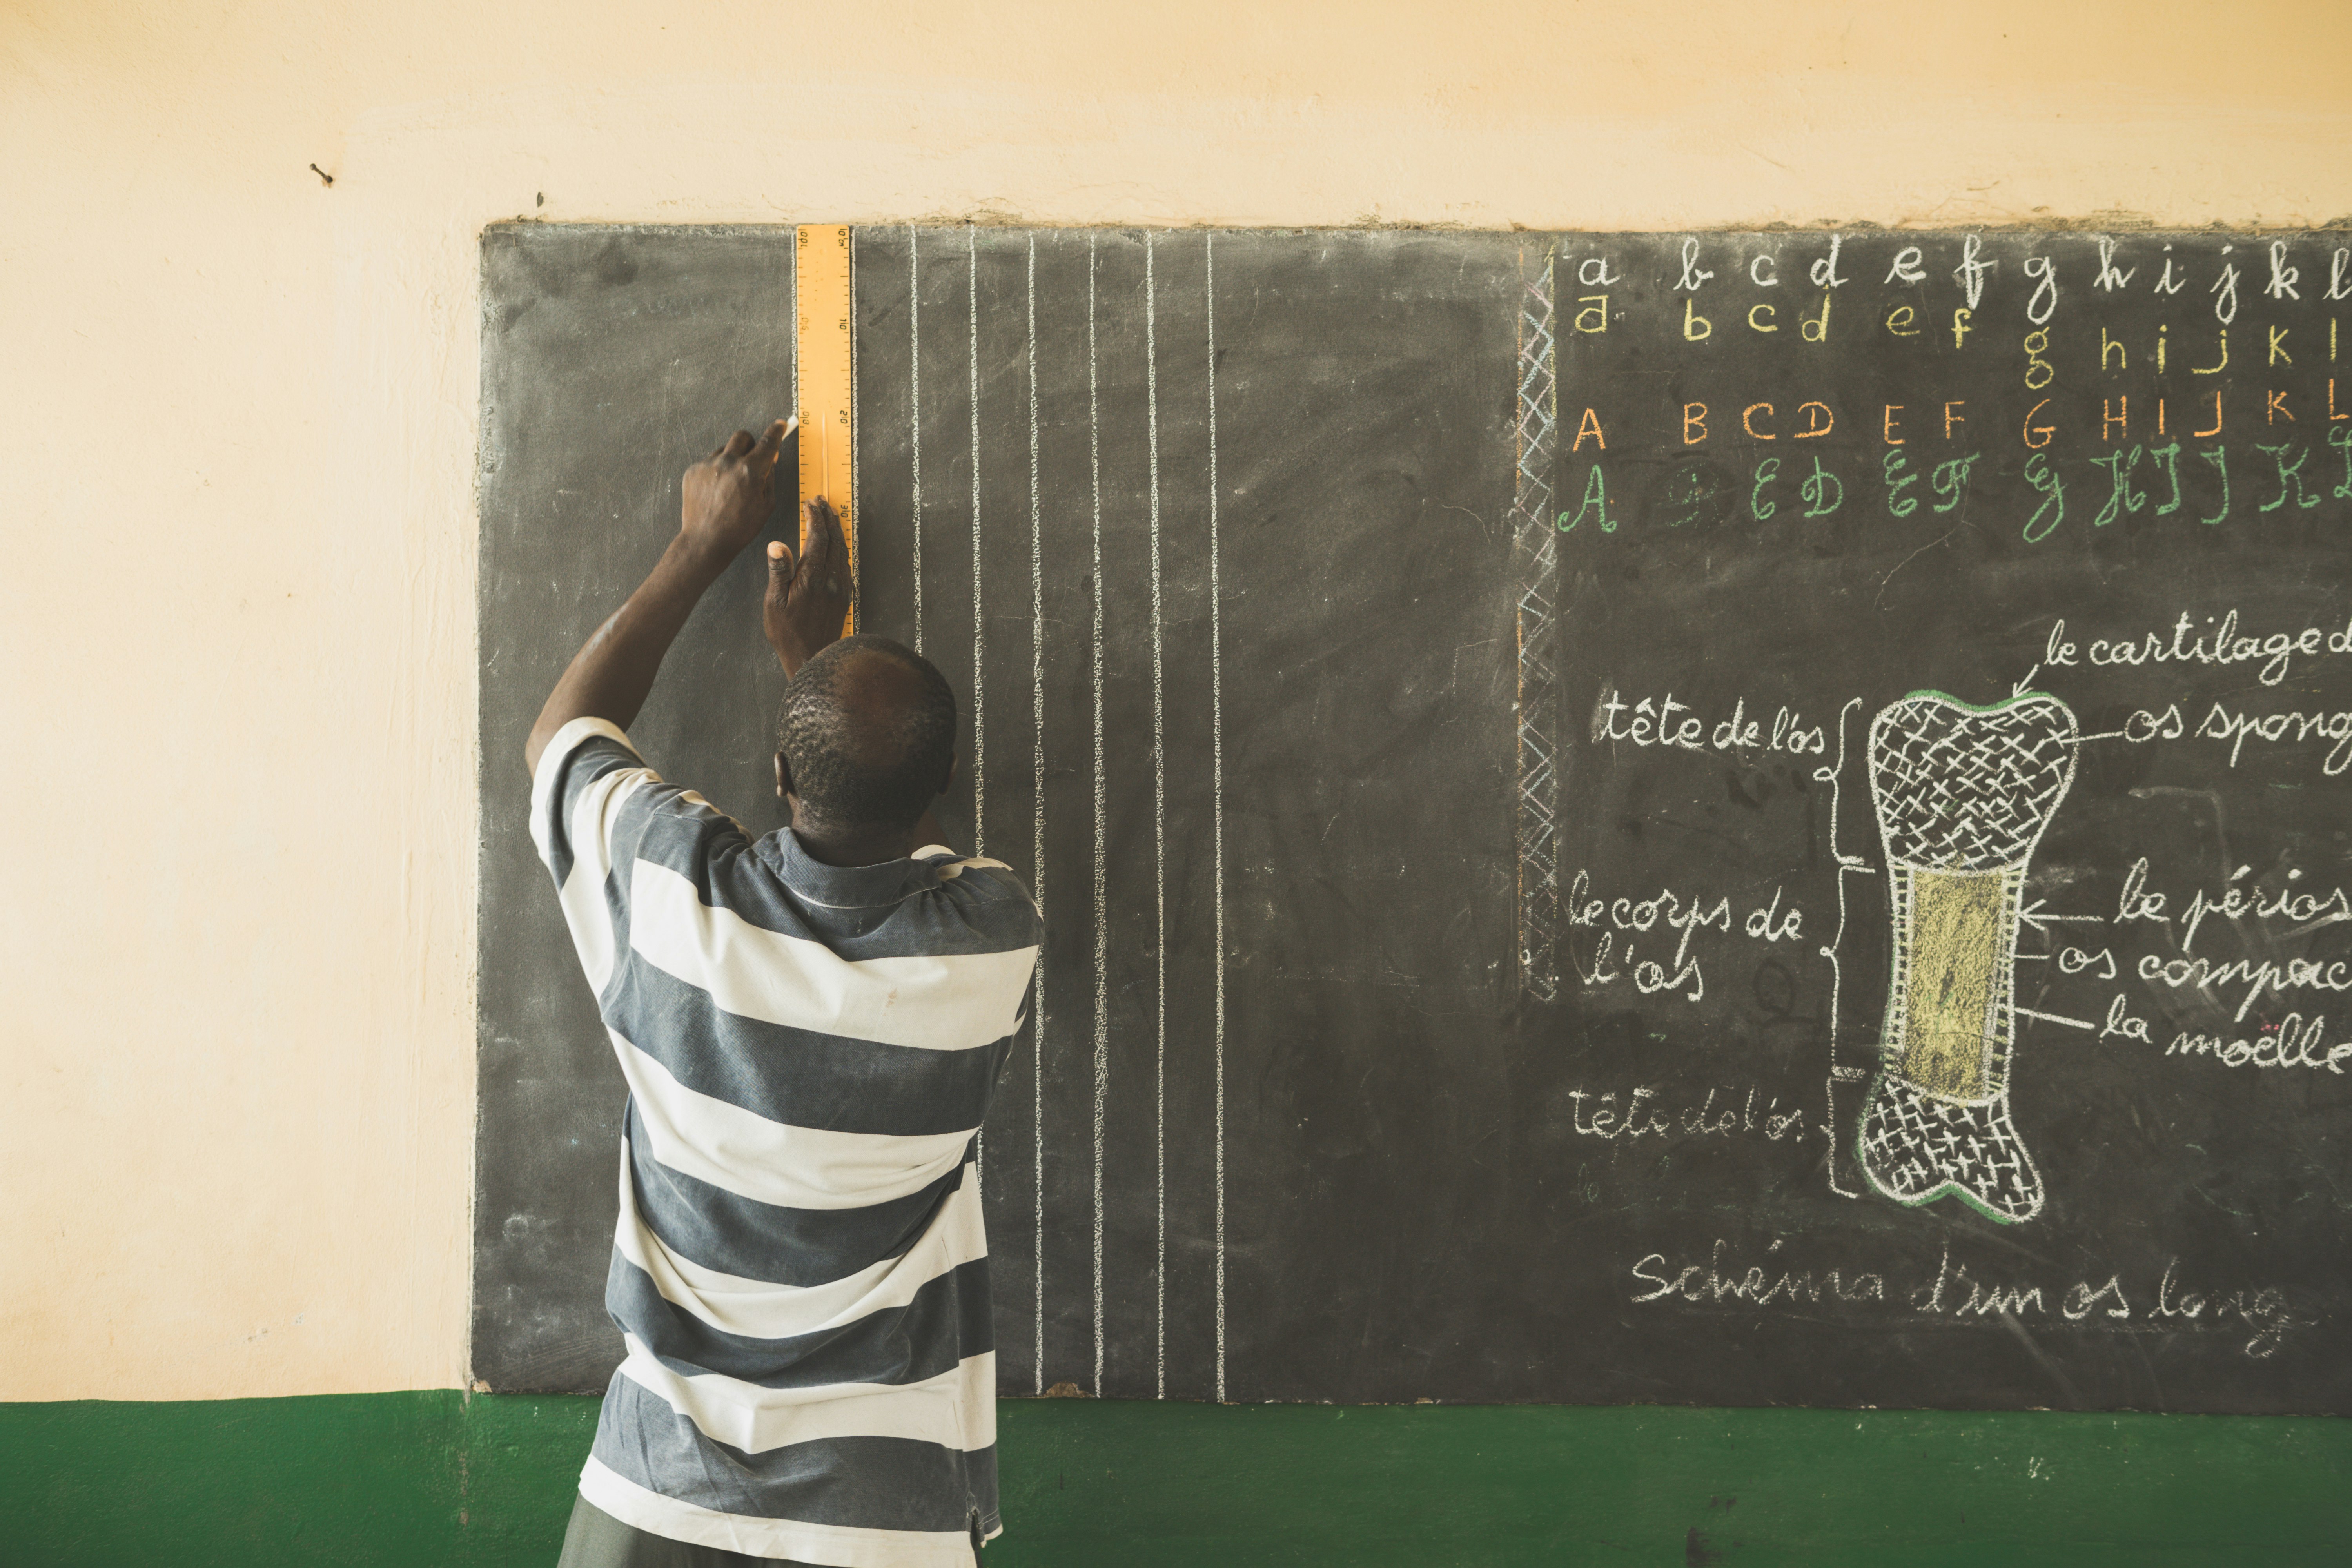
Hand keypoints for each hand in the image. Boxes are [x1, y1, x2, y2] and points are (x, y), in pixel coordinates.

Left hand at [680, 420, 794, 564]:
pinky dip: (716, 472)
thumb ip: (769, 478)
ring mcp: (708, 465)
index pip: (767, 443)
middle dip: (750, 444)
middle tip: (751, 460)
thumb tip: (769, 459)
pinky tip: (717, 491)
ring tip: (730, 485)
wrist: (706, 541)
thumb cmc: (739, 528)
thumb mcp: (766, 505)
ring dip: (732, 460)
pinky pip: (709, 462)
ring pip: (725, 450)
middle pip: (742, 436)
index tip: (780, 424)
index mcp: (750, 472)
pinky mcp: (693, 471)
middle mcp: (728, 463)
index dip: (776, 431)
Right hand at [764, 496, 851, 675]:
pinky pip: (846, 564)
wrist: (812, 658)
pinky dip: (840, 548)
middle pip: (834, 539)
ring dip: (836, 530)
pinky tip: (835, 545)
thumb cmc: (788, 633)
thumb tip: (777, 545)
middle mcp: (831, 579)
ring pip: (843, 550)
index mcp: (812, 577)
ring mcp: (841, 587)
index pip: (817, 537)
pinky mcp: (845, 596)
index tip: (810, 503)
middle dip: (828, 517)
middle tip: (821, 502)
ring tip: (828, 516)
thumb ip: (779, 571)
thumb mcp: (775, 603)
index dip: (815, 517)